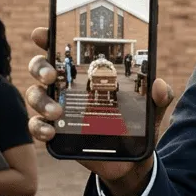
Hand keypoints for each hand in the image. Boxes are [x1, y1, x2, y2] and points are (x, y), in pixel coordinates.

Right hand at [24, 27, 174, 195]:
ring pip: (36, 95)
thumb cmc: (137, 126)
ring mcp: (59, 108)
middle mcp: (68, 87)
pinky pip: (36, 126)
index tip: (42, 34)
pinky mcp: (57, 132)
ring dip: (40, 101)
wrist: (130, 161)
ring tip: (57, 112)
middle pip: (41, 67)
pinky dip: (38, 128)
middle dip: (40, 66)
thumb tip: (159, 84)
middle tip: (52, 75)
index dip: (49, 38)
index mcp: (88, 73)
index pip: (64, 50)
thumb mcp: (151, 109)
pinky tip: (50, 132)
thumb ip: (159, 96)